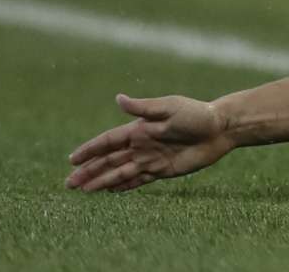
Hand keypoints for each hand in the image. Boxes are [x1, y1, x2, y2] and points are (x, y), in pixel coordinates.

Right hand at [66, 93, 233, 191]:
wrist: (220, 128)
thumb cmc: (196, 114)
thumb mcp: (169, 108)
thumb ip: (143, 108)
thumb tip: (118, 98)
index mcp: (139, 129)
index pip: (108, 142)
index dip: (89, 150)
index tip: (71, 160)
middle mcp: (141, 144)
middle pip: (109, 160)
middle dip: (88, 171)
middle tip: (68, 184)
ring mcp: (150, 158)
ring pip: (119, 172)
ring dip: (101, 181)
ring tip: (82, 191)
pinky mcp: (162, 170)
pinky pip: (138, 180)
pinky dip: (123, 186)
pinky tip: (110, 191)